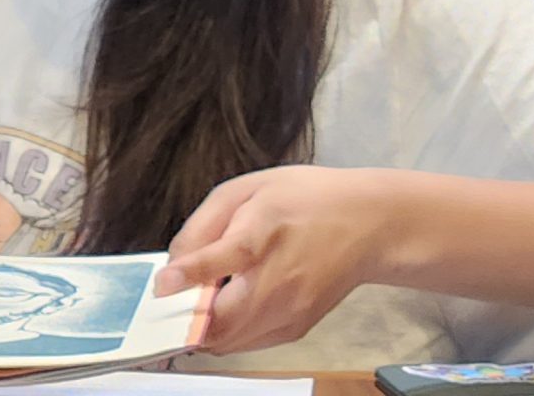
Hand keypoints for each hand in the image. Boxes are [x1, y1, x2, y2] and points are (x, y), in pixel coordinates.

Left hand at [156, 165, 417, 354]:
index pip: (224, 259)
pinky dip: (224, 332)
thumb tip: (172, 265)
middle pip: (221, 320)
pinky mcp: (297, 327)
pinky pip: (246, 343)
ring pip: (229, 341)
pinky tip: (223, 306)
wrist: (370, 224)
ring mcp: (292, 310)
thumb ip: (202, 226)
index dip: (189, 274)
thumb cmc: (304, 200)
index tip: (163, 284)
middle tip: (172, 297)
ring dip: (201, 327)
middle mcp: (281, 280)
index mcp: (265, 231)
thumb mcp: (245, 190)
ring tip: (198, 299)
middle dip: (183, 316)